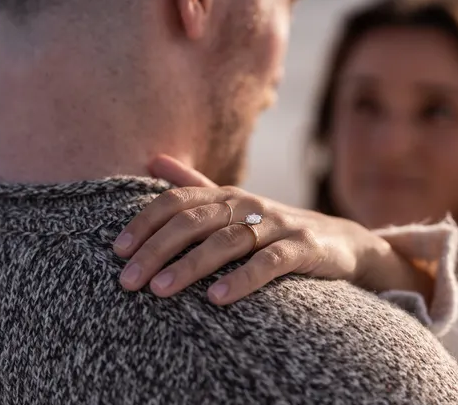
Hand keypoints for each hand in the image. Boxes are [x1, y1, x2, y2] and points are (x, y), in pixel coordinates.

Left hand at [114, 155, 431, 304]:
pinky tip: (216, 298)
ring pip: (228, 241)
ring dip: (191, 265)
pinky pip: (271, 263)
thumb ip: (194, 185)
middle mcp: (249, 204)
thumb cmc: (274, 228)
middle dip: (157, 249)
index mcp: (227, 195)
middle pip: (195, 221)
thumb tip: (153, 159)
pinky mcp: (303, 249)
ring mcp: (278, 225)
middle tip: (127, 280)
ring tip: (160, 290)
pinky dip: (243, 278)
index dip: (145, 222)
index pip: (178, 200)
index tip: (116, 250)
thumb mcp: (234, 205)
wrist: (341, 242)